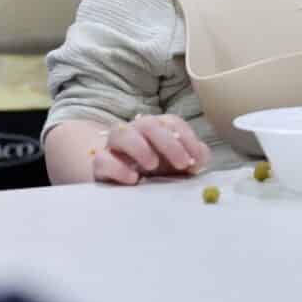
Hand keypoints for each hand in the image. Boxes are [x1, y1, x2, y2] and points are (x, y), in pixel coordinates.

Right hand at [92, 113, 209, 183]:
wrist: (118, 177)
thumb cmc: (153, 168)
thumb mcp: (175, 164)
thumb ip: (193, 157)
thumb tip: (201, 157)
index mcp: (156, 128)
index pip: (172, 122)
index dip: (186, 138)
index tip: (196, 159)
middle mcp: (134, 131)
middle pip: (149, 125)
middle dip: (169, 143)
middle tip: (182, 163)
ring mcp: (114, 146)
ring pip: (121, 134)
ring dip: (140, 147)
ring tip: (152, 165)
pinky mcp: (100, 163)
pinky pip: (103, 159)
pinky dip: (118, 168)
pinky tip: (133, 179)